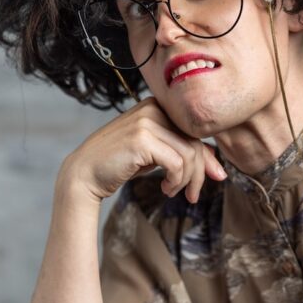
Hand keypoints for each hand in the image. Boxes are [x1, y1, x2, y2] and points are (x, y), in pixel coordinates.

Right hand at [60, 95, 227, 203]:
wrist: (85, 173)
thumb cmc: (120, 164)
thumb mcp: (156, 154)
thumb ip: (181, 151)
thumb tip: (217, 164)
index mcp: (157, 106)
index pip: (194, 131)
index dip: (207, 157)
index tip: (215, 177)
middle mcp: (153, 108)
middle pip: (195, 142)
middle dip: (200, 173)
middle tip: (192, 195)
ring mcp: (147, 121)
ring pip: (189, 154)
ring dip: (186, 180)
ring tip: (172, 191)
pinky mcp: (142, 138)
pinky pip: (177, 163)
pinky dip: (176, 180)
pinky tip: (165, 188)